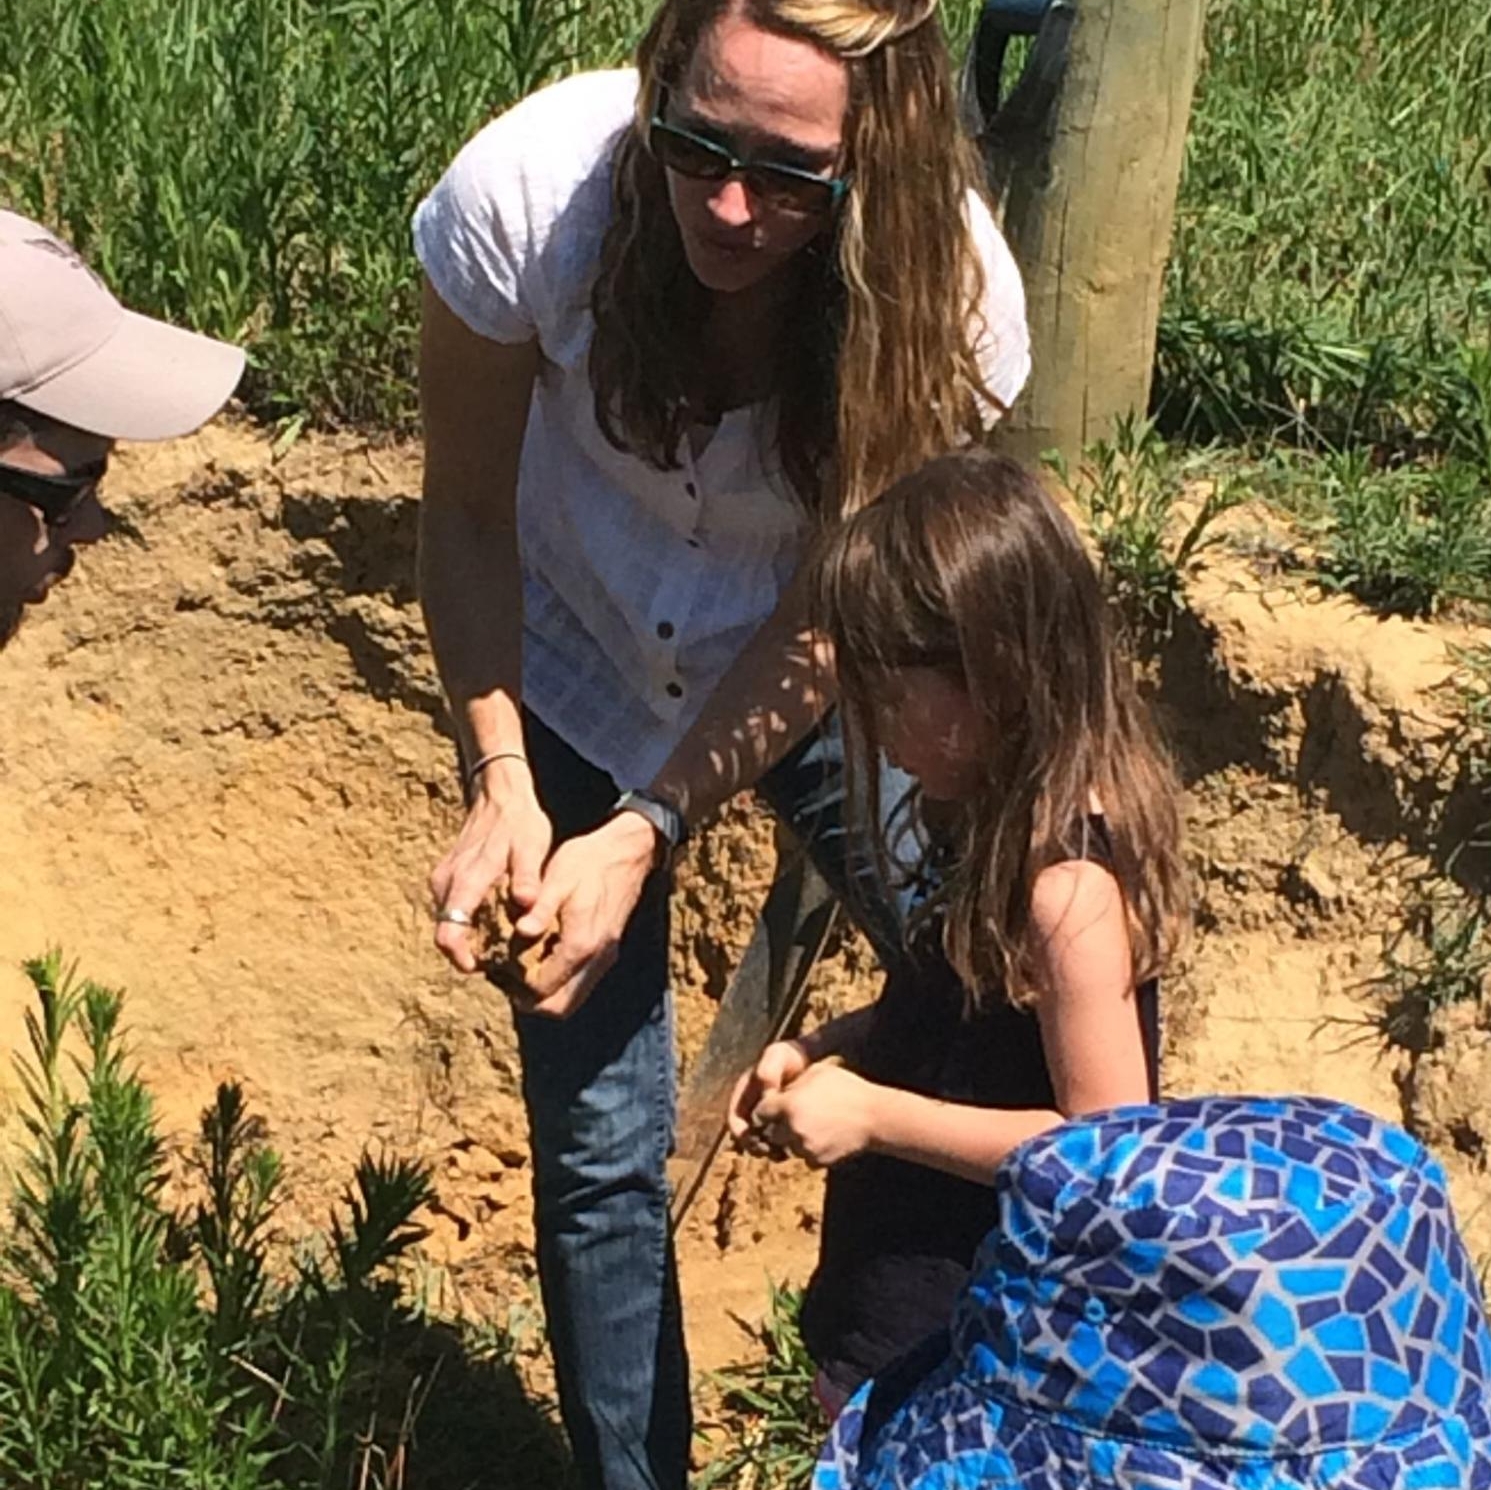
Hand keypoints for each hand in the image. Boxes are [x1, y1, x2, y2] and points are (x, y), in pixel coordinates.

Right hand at [430, 759, 551, 973]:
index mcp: (467, 880)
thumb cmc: (519, 823)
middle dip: (467, 952)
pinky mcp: (445, 879)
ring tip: (502, 945)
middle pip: (446, 933)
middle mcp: (447, 883)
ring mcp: (443, 881)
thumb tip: (526, 903)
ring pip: (448, 922)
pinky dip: (468, 923)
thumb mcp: (532, 847)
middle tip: (500, 962)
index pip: (449, 930)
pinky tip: (495, 923)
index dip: (459, 955)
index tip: (477, 967)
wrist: (500, 795)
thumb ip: (528, 876)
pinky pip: (452, 910)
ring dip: (468, 938)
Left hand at [508, 811, 658, 1018]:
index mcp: (580, 943)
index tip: (498, 969)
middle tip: (508, 981)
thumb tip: (522, 931)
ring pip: (573, 998)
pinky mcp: (609, 950)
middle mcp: (596, 957)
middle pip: (559, 1006)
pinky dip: (562, 982)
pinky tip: (544, 958)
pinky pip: (583, 983)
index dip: (515, 986)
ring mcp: (606, 956)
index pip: (542, 988)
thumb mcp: (558, 879)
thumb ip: (540, 909)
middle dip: (530, 1001)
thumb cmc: (588, 862)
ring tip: (522, 972)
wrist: (628, 852)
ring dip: (547, 994)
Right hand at [728, 1040, 811, 1143]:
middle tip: (770, 1152)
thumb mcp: (777, 1055)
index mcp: (744, 1093)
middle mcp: (750, 1105)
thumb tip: (765, 1096)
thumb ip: (768, 1070)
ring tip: (782, 1154)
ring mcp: (765, 1114)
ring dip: (767, 1150)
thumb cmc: (790, 1056)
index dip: (742, 1134)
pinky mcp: (780, 1121)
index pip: (734, 1120)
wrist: (808, 1059)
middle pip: (745, 1135)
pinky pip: (775, 1139)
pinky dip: (780, 1147)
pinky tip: (792, 1148)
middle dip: (754, 1146)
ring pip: (759, 1140)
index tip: (756, 1142)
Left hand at [750, 1063, 880, 1168]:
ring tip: (817, 1126)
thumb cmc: (848, 1089)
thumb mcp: (817, 1073)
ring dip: (795, 1140)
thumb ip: (793, 1083)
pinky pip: (806, 1158)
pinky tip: (827, 1137)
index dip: (767, 1109)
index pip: (760, 1112)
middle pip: (772, 1133)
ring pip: (788, 1147)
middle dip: (779, 1126)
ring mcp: (804, 1148)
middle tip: (797, 1116)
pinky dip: (811, 1152)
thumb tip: (779, 1090)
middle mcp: (792, 1129)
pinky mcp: (817, 1162)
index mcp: (788, 1105)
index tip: (774, 1107)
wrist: (875, 1117)